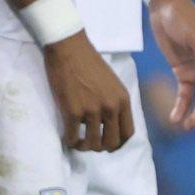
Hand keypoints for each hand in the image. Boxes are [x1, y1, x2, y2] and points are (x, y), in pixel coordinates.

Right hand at [43, 31, 135, 152]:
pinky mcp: (72, 112)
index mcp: (123, 100)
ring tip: (77, 140)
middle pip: (111, 143)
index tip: (108, 143)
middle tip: (90, 141)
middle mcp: (111, 107)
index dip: (118, 143)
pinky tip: (66, 136)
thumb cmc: (88, 61)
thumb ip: (114, 102)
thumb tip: (109, 123)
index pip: (128, 133)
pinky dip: (69, 141)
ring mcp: (92, 110)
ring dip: (84, 146)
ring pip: (92, 144)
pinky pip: (72, 137)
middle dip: (100, 147)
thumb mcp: (112, 83)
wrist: (69, 47)